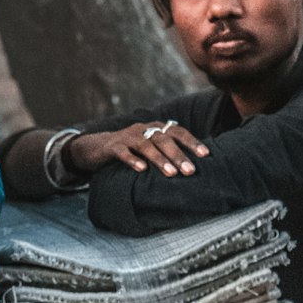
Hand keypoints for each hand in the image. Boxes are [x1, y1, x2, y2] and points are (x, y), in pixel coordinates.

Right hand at [67, 122, 208, 177]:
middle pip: (164, 139)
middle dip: (178, 155)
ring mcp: (127, 136)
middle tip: (190, 171)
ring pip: (146, 145)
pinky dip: (133, 160)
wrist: (96, 147)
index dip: (192, 142)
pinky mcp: (112, 146)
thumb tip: (194, 167)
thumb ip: (167, 152)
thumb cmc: (131, 150)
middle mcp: (143, 129)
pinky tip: (142, 170)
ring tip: (171, 174)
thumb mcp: (150, 148)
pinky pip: (123, 151)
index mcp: (156, 128)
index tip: (206, 154)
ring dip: (159, 159)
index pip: (177, 132)